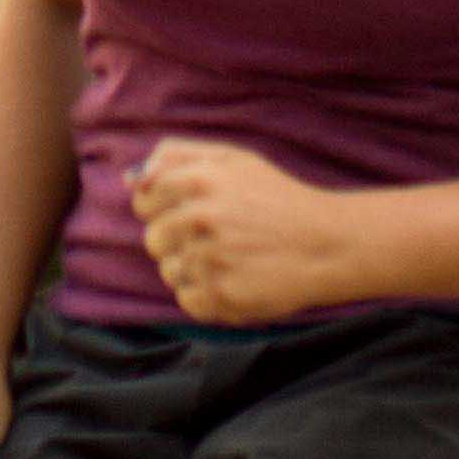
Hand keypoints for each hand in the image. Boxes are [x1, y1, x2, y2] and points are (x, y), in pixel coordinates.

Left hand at [131, 137, 361, 323]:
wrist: (329, 244)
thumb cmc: (278, 200)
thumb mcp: (234, 161)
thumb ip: (177, 158)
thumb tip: (129, 179)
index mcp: (201, 179)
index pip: (144, 201)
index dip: (166, 209)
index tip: (195, 214)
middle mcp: (202, 216)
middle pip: (152, 239)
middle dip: (177, 241)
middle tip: (220, 239)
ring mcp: (211, 258)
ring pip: (168, 272)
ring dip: (194, 270)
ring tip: (233, 260)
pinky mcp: (222, 296)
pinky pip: (187, 300)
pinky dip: (208, 296)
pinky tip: (237, 280)